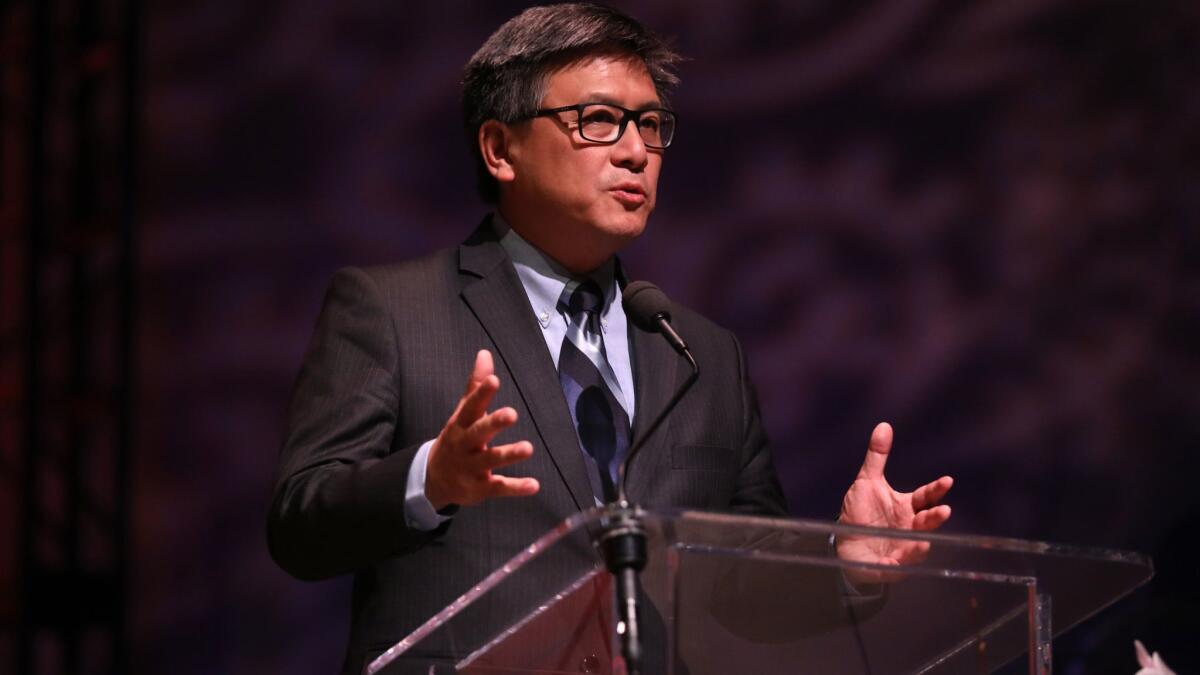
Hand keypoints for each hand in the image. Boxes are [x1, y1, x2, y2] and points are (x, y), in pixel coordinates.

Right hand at [425, 350, 539, 509]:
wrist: (433, 479)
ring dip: (509, 454)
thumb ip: (476, 386)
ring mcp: (472, 468)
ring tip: (528, 448)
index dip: (482, 393)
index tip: (494, 380)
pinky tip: (534, 485)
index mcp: (461, 424)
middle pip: (479, 432)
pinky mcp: (480, 488)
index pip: (471, 406)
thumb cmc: (456, 439)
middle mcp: (465, 445)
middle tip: (512, 413)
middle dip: (494, 423)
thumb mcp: (463, 413)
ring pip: (490, 460)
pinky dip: (516, 487)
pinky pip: (499, 487)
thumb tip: (485, 353)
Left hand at [836, 422, 952, 578]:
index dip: (936, 490)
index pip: (925, 497)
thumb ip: (877, 457)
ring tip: (923, 540)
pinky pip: (898, 565)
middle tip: (943, 511)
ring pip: (918, 546)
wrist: (844, 544)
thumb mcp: (866, 482)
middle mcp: (910, 526)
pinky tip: (897, 558)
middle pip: (927, 522)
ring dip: (921, 543)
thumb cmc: (860, 512)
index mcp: (906, 506)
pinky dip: (900, 562)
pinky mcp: (891, 565)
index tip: (947, 481)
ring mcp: (903, 546)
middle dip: (935, 517)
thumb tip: (884, 426)